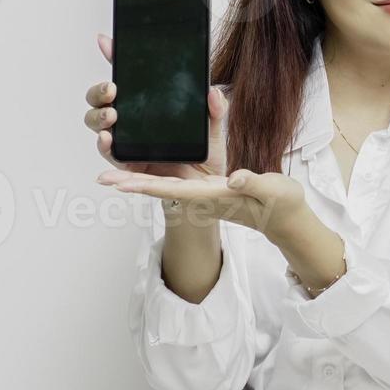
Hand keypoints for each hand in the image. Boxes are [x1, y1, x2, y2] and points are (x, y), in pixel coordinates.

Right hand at [84, 32, 227, 181]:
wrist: (207, 188)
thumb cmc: (205, 156)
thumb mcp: (215, 128)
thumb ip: (216, 109)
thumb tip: (213, 91)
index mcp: (148, 105)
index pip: (128, 77)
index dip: (115, 58)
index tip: (106, 42)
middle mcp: (132, 121)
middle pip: (101, 100)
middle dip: (99, 92)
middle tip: (111, 89)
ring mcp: (127, 142)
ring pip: (98, 124)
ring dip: (98, 116)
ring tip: (111, 115)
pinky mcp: (128, 166)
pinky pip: (110, 155)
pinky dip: (105, 146)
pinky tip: (107, 139)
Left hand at [97, 165, 311, 242]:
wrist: (287, 219)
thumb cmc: (282, 205)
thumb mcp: (273, 190)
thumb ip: (252, 183)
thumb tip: (233, 178)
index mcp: (216, 197)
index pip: (175, 191)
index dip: (147, 186)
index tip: (122, 184)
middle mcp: (204, 199)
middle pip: (161, 190)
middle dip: (132, 183)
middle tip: (102, 178)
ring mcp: (205, 196)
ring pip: (165, 186)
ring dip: (138, 180)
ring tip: (111, 175)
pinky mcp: (209, 191)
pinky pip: (176, 183)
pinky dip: (156, 175)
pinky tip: (143, 169)